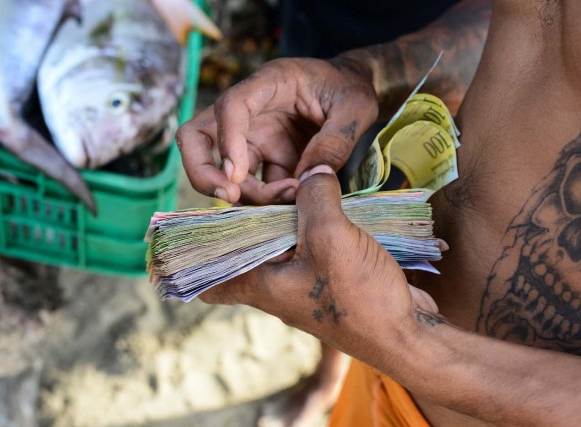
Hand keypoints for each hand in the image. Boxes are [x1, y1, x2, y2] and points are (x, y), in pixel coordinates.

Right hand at [176, 58, 377, 204]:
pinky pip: (252, 185)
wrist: (354, 92)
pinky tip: (292, 203)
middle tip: (230, 196)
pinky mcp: (265, 158)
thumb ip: (335, 141)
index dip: (227, 141)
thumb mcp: (355, 108)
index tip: (236, 175)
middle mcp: (250, 111)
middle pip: (197, 138)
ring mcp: (254, 137)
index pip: (231, 106)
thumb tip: (309, 180)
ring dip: (246, 193)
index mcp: (269, 84)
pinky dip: (265, 200)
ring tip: (287, 199)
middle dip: (204, 172)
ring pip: (222, 169)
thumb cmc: (351, 90)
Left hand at [200, 166, 438, 359]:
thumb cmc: (359, 296)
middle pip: (250, 248)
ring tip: (298, 185)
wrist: (406, 335)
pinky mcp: (329, 278)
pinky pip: (312, 246)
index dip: (200, 256)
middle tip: (263, 186)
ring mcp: (303, 284)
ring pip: (284, 243)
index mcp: (260, 286)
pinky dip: (315, 226)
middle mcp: (276, 288)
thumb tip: (312, 171)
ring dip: (290, 217)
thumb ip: (315, 197)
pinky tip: (327, 202)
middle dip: (254, 216)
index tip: (201, 222)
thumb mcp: (332, 237)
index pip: (211, 280)